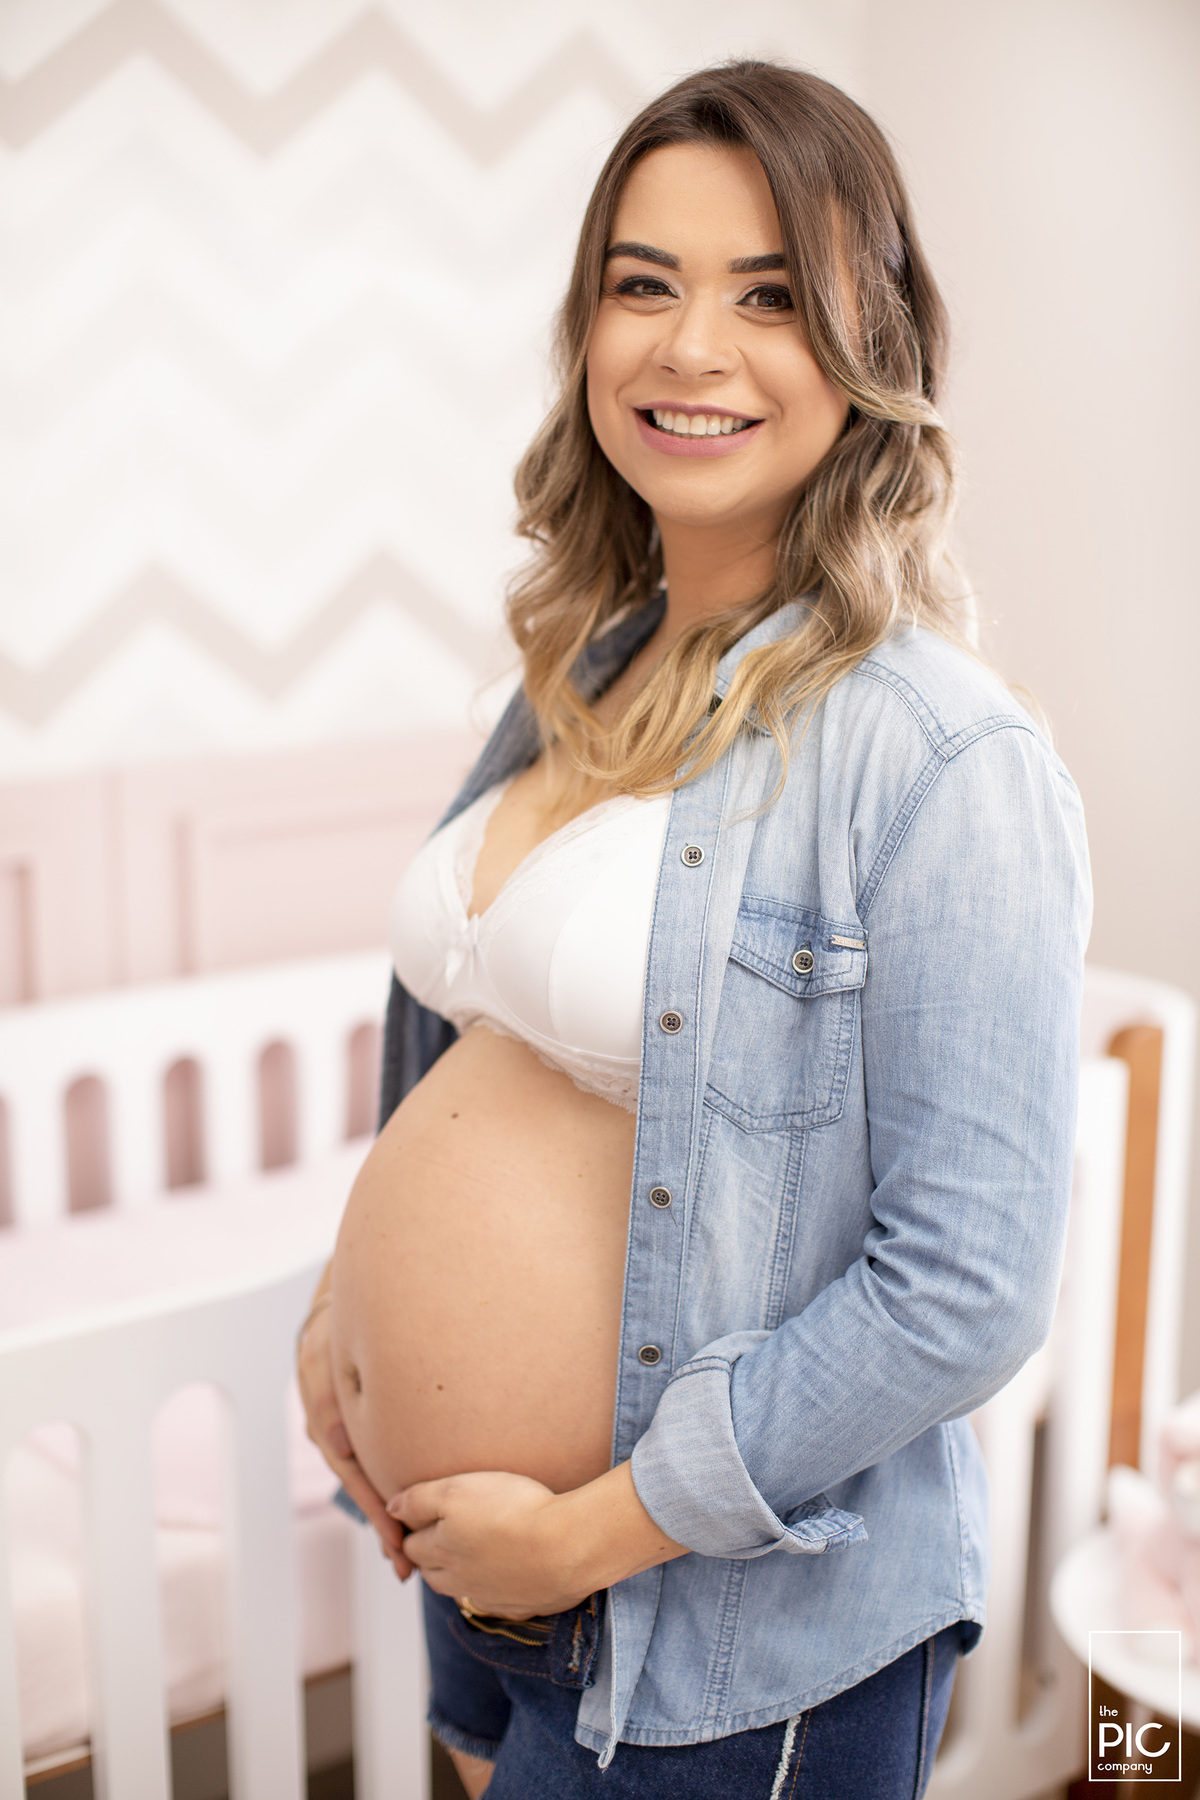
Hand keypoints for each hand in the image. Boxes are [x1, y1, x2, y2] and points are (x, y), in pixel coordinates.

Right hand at [297, 1296, 411, 1579]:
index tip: (397, 1541)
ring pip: (372, 1481)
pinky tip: (410, 1506)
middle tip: (407, 1568)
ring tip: (410, 1551)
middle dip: (385, 1529)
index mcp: (326, 1427)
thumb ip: (327, 1399)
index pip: (355, 1477)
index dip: (376, 1511)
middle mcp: (336, 1438)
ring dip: (389, 1514)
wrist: (336, 1310)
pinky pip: (376, 1461)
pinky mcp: (360, 1426)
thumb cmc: (330, 1332)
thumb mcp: (320, 1358)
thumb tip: (338, 1443)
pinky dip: (389, 1487)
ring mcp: (347, 1434)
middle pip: (365, 1490)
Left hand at [388, 1470, 582, 1617]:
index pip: (411, 1545)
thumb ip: (419, 1498)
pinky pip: (496, 1602)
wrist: (566, 1547)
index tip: (416, 1519)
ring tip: (464, 1559)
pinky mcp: (522, 1606)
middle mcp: (460, 1580)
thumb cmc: (512, 1509)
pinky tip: (503, 1575)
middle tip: (434, 1540)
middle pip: (432, 1573)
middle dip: (428, 1556)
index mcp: (441, 1550)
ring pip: (461, 1590)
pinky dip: (492, 1589)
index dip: (411, 1530)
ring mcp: (491, 1597)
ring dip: (456, 1576)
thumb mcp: (458, 1490)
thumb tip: (391, 1508)